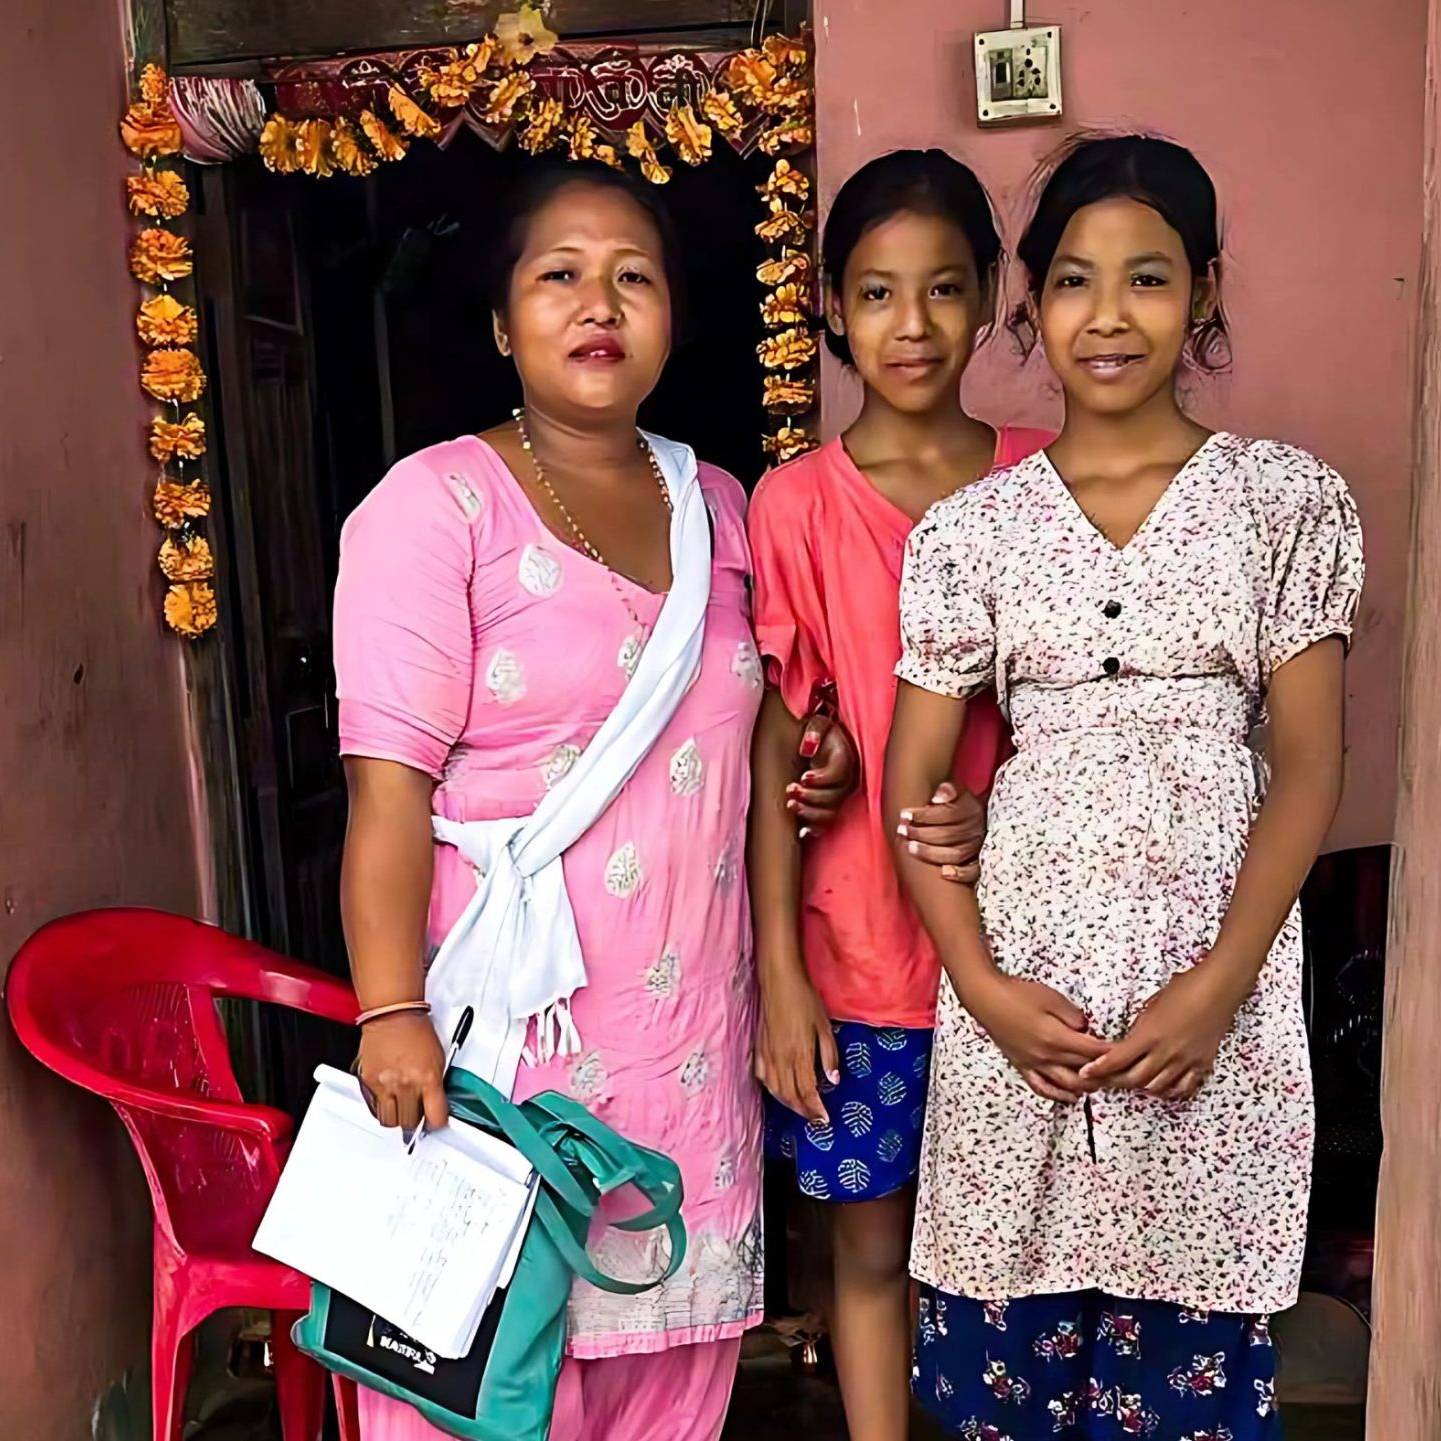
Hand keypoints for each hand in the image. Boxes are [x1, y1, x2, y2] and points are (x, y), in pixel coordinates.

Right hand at [355, 1012, 449, 1131]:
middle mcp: (405, 1083)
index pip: (436, 1117)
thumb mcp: (439, 1058)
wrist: (393, 1015)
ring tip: (401, 1106)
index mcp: (428, 1077)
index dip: (437, 1122)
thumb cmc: (417, 1031)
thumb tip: (436, 1105)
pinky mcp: (368, 1082)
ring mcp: (384, 1084)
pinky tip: (388, 1098)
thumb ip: (436, 1086)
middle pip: (410, 1122)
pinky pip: (374, 1108)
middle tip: (417, 1111)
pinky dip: (382, 1107)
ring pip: (390, 1121)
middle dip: (416, 1120)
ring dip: (397, 1117)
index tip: (436, 1121)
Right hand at [755, 966, 839, 1123]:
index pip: (807, 1092)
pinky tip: (779, 1090)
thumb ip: (829, 1055)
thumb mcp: (824, 1026)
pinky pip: (763, 1077)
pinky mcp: (759, 1047)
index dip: (816, 1109)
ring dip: (788, 1104)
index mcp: (799, 1054)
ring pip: (775, 1089)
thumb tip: (833, 1080)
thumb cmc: (805, 999)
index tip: (824, 1120)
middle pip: (790, 1096)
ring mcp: (767, 1054)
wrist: (779, 980)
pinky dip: (772, 1089)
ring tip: (800, 1108)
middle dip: (803, 1111)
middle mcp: (781, 1059)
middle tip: (815, 1119)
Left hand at [787, 713, 857, 837]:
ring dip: (810, 814)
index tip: (803, 777)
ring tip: (791, 805)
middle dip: (811, 797)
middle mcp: (847, 780)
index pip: (839, 774)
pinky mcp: (831, 805)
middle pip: (835, 797)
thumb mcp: (818, 723)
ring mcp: (840, 795)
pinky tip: (800, 830)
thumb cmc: (819, 733)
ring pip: (831, 812)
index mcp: (846, 759)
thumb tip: (808, 747)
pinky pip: (827, 822)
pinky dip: (814, 828)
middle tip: (791, 790)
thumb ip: (814, 729)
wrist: (824, 742)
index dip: (822, 779)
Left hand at [896, 782, 985, 881]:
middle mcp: (978, 829)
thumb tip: (937, 797)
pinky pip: (973, 872)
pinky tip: (943, 873)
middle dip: (922, 833)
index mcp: (973, 809)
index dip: (925, 815)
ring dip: (931, 853)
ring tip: (910, 848)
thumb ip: (947, 790)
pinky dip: (960, 874)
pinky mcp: (978, 863)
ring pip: (957, 854)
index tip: (904, 815)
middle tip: (902, 831)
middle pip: (950, 835)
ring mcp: (979, 847)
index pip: (949, 814)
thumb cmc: (955, 805)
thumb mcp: (954, 792)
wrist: (971, 819)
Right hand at [966, 972, 1110, 1102]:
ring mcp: (1034, 1063)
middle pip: (1084, 1071)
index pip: (1093, 1052)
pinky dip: (1059, 1095)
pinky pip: (1042, 1087)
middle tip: (1120, 1071)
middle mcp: (1047, 1056)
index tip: (1126, 1052)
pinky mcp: (1022, 1065)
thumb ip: (1073, 1016)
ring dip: (1087, 1086)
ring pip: (1067, 1085)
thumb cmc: (1017, 994)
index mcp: (1056, 1038)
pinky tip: (1070, 1096)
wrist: (986, 998)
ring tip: (1101, 1083)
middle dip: (1105, 1073)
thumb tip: (1087, 1029)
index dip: (1112, 1054)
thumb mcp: (1051, 997)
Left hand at [1079, 960, 1245, 1100]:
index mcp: (1150, 1035)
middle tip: (1103, 1080)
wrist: (1218, 988)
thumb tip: (1131, 1040)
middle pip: (1134, 1079)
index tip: (1086, 1072)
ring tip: (1129, 1082)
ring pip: (1156, 1087)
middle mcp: (1166, 1053)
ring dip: (1140, 1086)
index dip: (1099, 1069)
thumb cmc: (1185, 988)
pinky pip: (1183, 1087)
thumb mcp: (1151, 1005)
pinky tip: (1160, 1087)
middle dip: (1114, 1081)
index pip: (1117, 1060)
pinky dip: (1169, 1090)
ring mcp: (1185, 1061)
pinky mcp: (1202, 1064)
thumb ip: (1140, 1027)